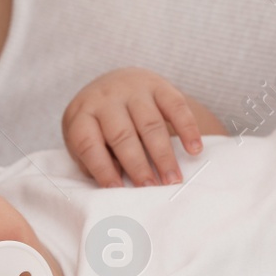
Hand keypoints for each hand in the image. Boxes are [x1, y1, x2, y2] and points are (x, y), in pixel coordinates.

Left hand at [62, 68, 202, 186]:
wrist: (114, 84)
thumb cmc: (97, 123)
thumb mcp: (84, 138)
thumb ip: (93, 160)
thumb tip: (117, 180)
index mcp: (82, 114)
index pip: (88, 144)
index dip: (102, 169)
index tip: (118, 191)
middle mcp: (106, 99)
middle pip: (122, 135)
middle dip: (138, 165)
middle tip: (151, 188)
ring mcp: (133, 89)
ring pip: (150, 123)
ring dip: (163, 155)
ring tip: (173, 179)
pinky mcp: (159, 85)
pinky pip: (176, 106)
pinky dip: (188, 128)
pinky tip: (194, 149)